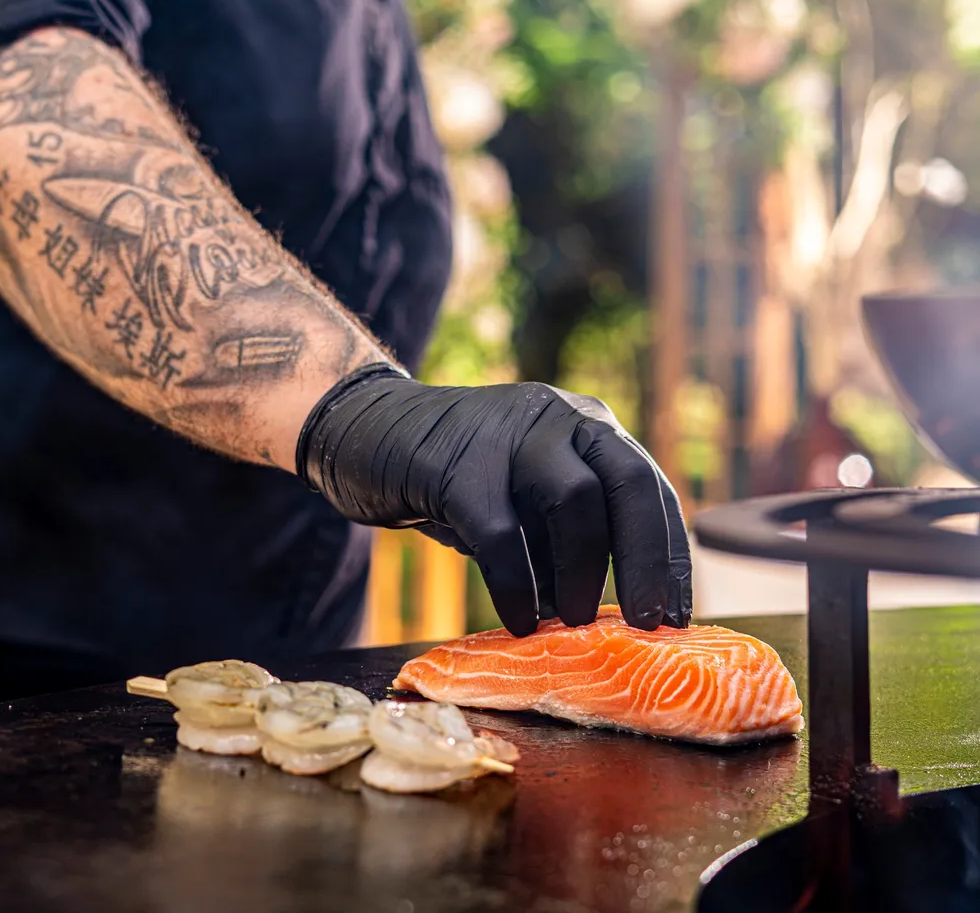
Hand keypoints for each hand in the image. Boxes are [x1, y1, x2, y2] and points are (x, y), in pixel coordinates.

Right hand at [296, 365, 691, 635]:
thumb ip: (562, 536)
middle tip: (646, 625)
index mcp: (584, 426)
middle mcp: (557, 418)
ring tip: (569, 623)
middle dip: (647, 562)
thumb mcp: (524, 497)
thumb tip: (604, 614)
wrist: (369, 431)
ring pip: (573, 502)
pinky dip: (516, 587)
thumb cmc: (457, 478)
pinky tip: (517, 619)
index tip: (675, 614)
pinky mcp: (456, 464)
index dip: (669, 554)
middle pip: (626, 483)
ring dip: (581, 574)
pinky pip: (502, 535)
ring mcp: (508, 434)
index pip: (647, 486)